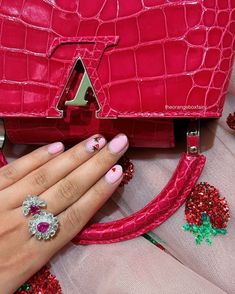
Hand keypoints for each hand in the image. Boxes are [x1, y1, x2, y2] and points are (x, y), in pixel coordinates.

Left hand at [0, 133, 127, 292]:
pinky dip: (36, 158)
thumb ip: (49, 243)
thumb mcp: (26, 271)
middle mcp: (22, 227)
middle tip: (118, 144)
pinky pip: (13, 173)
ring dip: (74, 156)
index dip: (100, 192)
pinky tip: (57, 146)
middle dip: (96, 165)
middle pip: (67, 190)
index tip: (119, 172)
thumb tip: (76, 209)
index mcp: (34, 253)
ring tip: (96, 141)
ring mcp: (2, 207)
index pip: (76, 216)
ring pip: (44, 178)